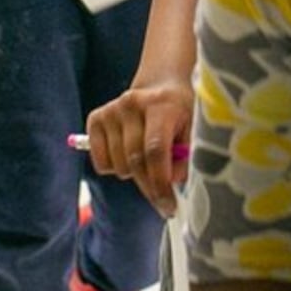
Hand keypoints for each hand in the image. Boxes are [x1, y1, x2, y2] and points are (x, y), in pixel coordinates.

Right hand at [86, 77, 193, 214]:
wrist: (162, 84)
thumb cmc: (182, 112)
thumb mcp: (194, 128)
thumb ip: (188, 154)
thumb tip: (174, 181)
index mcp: (162, 104)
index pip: (155, 149)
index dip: (161, 182)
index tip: (169, 206)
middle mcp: (132, 104)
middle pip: (135, 161)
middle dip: (150, 188)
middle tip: (163, 202)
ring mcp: (111, 110)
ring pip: (117, 165)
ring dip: (134, 174)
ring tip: (148, 162)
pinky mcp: (96, 118)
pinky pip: (101, 162)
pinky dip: (114, 168)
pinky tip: (128, 156)